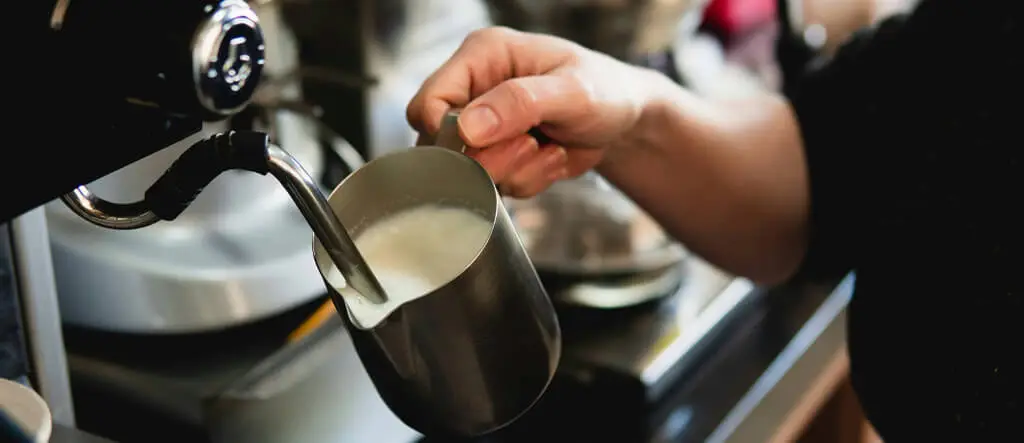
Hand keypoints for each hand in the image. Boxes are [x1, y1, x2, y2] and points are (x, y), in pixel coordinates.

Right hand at [407, 27, 661, 197]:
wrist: (626, 119)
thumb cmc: (605, 89)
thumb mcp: (571, 91)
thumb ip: (519, 103)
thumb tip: (468, 128)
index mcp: (481, 57)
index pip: (428, 101)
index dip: (445, 131)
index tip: (481, 142)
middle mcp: (474, 90)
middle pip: (441, 144)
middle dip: (488, 157)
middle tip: (531, 145)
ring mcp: (484, 126)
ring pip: (468, 171)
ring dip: (512, 171)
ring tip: (549, 149)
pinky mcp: (496, 155)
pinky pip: (495, 185)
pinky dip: (526, 181)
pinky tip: (552, 158)